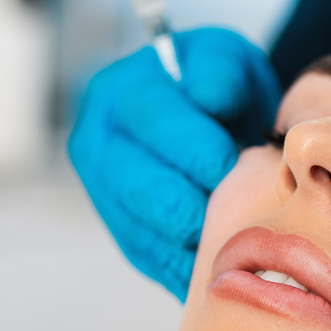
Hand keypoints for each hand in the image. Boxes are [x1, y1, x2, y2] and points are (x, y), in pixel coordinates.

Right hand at [68, 28, 280, 298]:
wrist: (203, 115)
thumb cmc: (217, 84)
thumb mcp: (225, 60)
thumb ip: (221, 73)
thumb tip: (212, 98)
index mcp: (122, 92)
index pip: (153, 122)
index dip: (194, 149)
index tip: (230, 165)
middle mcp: (99, 144)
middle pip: (137, 187)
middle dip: (187, 207)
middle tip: (232, 214)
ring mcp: (104, 193)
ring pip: (140, 232)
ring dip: (187, 246)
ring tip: (231, 246)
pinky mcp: (122, 231)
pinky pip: (150, 259)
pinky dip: (184, 269)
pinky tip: (216, 269)